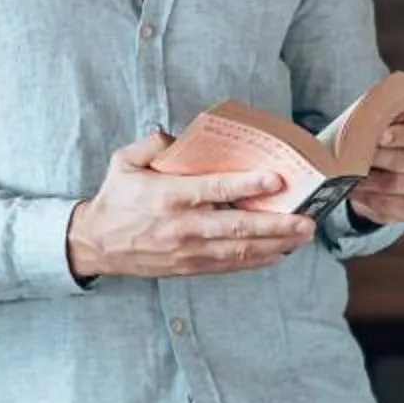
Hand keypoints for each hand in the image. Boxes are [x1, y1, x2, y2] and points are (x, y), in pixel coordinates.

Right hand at [69, 131, 315, 282]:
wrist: (96, 244)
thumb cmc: (115, 199)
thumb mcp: (124, 161)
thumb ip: (154, 144)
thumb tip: (180, 135)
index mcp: (168, 196)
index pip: (215, 189)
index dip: (247, 185)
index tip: (276, 180)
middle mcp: (182, 226)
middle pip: (237, 228)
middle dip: (276, 225)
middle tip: (307, 220)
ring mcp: (188, 251)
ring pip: (239, 251)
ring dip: (275, 245)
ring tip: (302, 236)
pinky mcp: (190, 267)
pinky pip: (229, 265)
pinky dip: (256, 261)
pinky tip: (278, 253)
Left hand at [349, 116, 403, 228]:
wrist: (385, 178)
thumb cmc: (387, 146)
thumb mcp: (390, 128)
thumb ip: (386, 120)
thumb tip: (367, 115)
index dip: (402, 135)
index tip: (381, 135)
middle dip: (378, 157)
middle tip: (356, 153)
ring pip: (394, 184)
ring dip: (368, 178)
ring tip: (349, 172)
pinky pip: (387, 205)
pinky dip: (367, 197)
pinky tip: (354, 189)